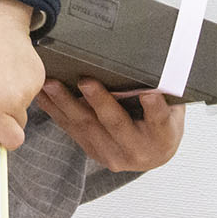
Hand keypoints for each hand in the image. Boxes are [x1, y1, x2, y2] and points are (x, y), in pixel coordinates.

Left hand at [0, 0, 43, 148]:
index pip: (12, 140)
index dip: (4, 138)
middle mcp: (16, 100)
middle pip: (18, 126)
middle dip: (6, 119)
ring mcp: (30, 89)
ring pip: (24, 108)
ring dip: (13, 101)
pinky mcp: (39, 77)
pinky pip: (31, 92)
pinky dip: (22, 87)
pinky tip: (9, 72)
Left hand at [34, 79, 184, 172]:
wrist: (153, 153)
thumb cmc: (162, 124)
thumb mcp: (173, 109)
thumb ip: (164, 92)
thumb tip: (156, 63)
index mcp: (162, 137)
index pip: (159, 121)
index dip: (154, 109)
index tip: (149, 95)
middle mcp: (136, 150)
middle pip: (115, 124)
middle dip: (99, 101)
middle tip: (86, 81)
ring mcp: (110, 154)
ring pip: (86, 127)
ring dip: (66, 104)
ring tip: (52, 84)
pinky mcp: (91, 151)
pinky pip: (71, 129)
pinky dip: (55, 110)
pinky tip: (43, 94)